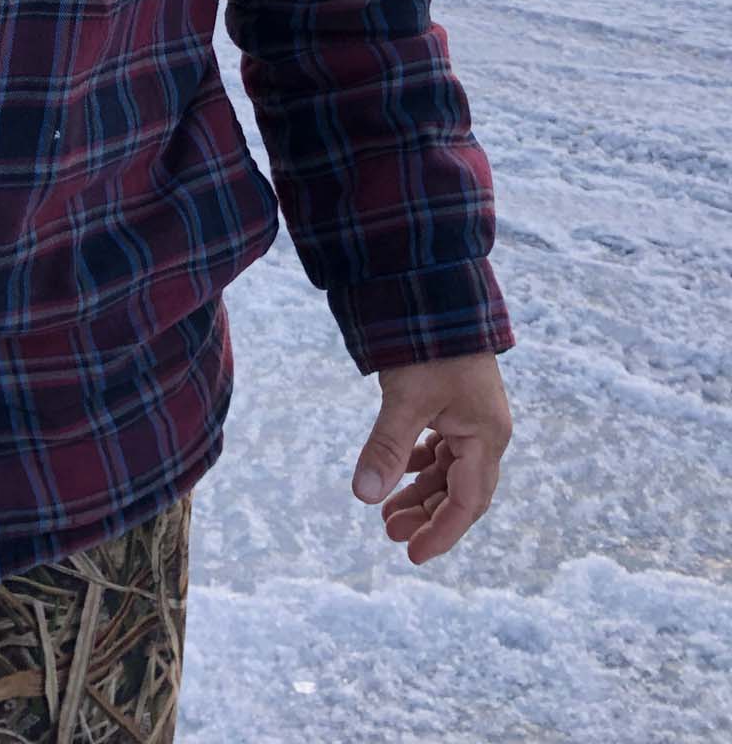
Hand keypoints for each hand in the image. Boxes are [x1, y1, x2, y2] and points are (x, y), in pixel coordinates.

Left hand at [351, 349, 511, 563]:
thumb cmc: (429, 347)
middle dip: (428, 516)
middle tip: (390, 533)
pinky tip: (398, 470)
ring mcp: (473, 418)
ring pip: (449, 471)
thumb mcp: (405, 399)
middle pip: (461, 492)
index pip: (467, 503)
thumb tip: (364, 496)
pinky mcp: (457, 405)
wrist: (438, 295)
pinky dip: (420, 464)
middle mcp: (486, 432)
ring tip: (387, 512)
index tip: (412, 555)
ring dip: (421, 492)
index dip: (441, 533)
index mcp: (486, 437)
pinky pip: (442, 449)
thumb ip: (388, 447)